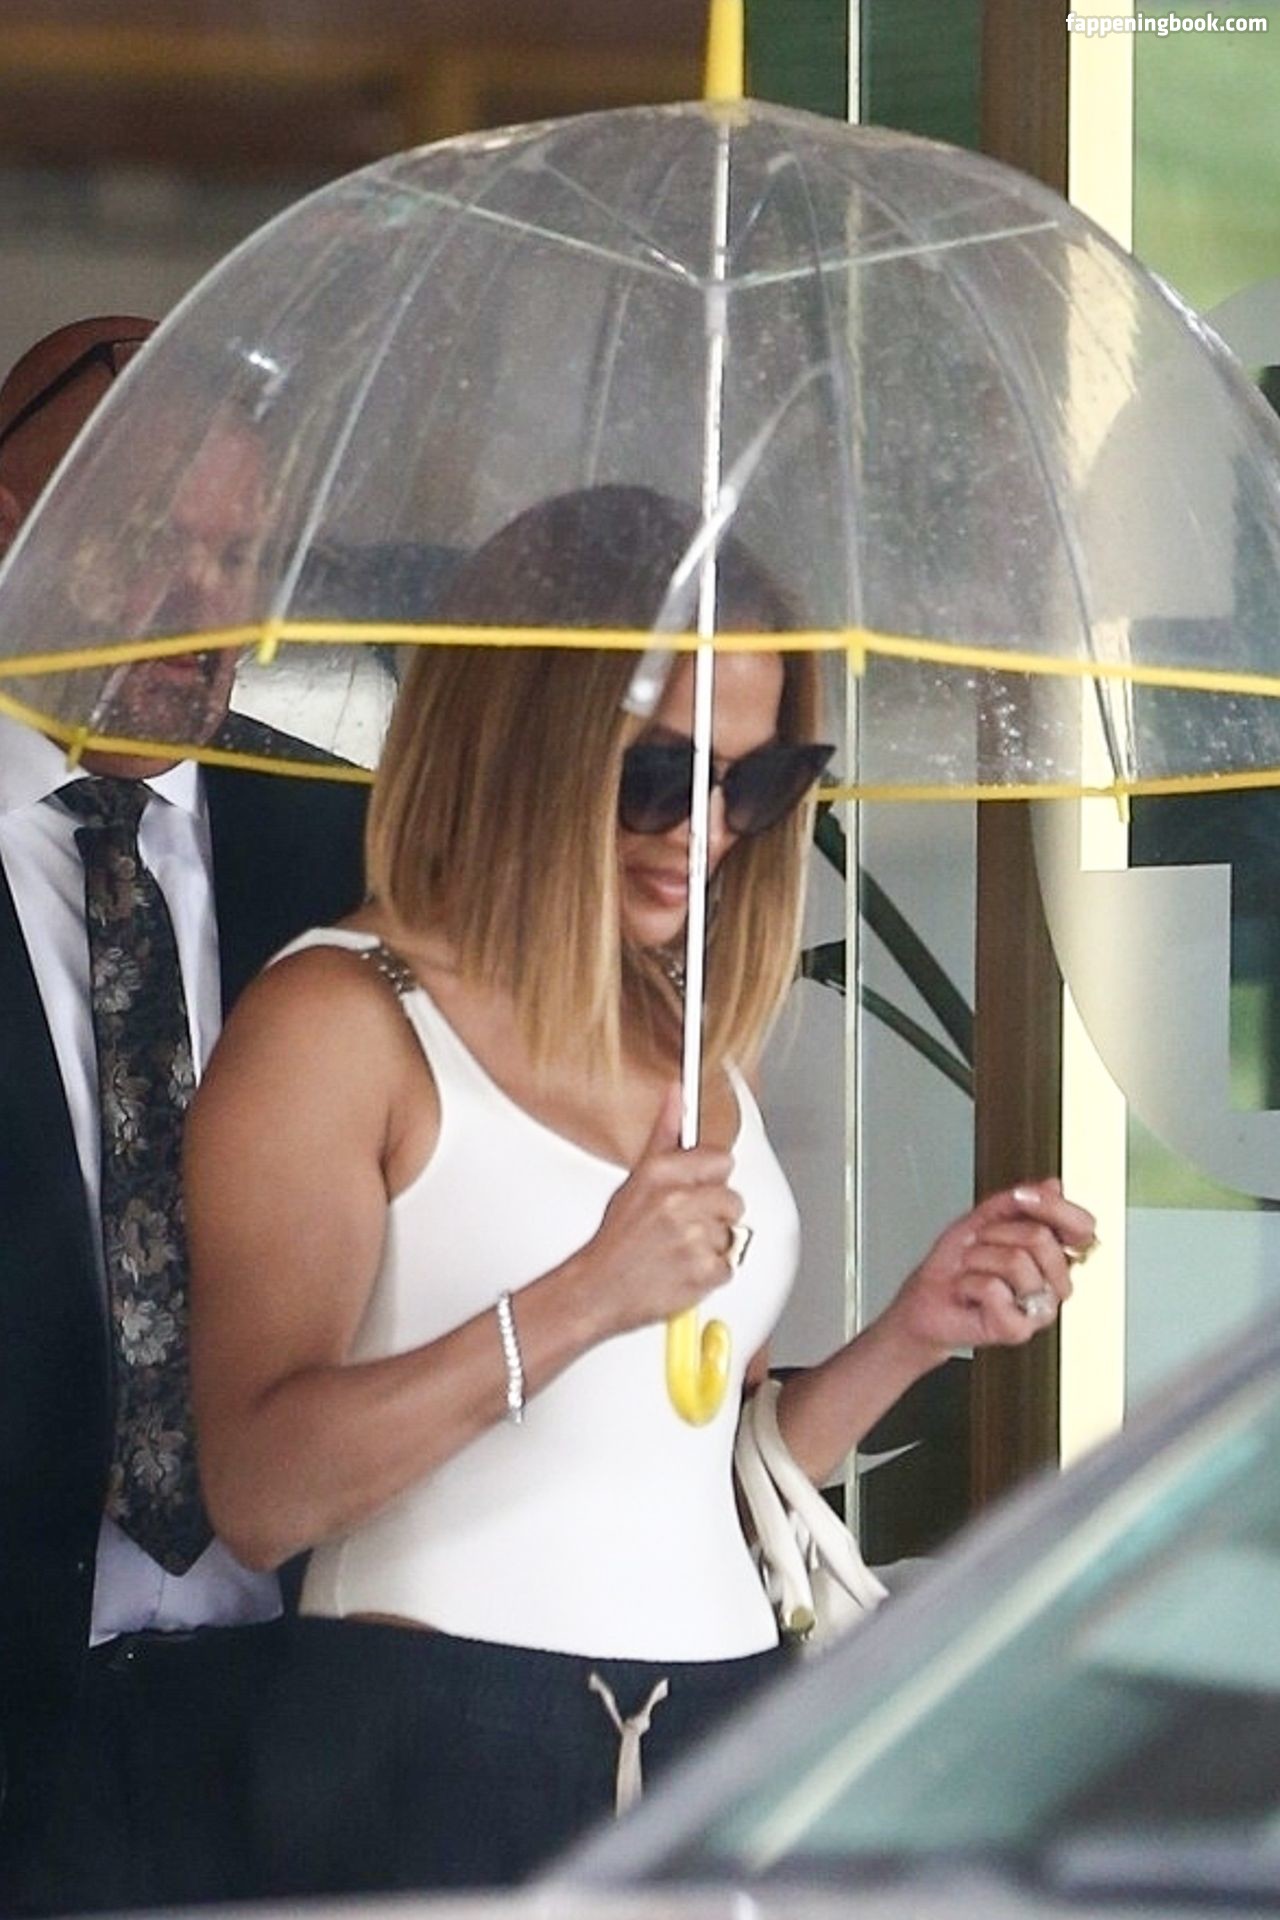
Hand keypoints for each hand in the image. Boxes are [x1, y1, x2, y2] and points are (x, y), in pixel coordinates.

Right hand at [576, 1083, 743, 1337]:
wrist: (597, 1289)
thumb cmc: (616, 1238)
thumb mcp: (636, 1178)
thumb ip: (665, 1133)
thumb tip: (677, 1093)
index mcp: (661, 1173)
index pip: (721, 1160)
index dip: (709, 1178)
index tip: (696, 1188)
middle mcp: (677, 1202)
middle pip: (733, 1199)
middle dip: (714, 1214)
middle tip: (683, 1225)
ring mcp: (692, 1238)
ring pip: (732, 1234)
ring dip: (711, 1245)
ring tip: (679, 1249)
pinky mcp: (703, 1272)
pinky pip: (728, 1265)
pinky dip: (710, 1273)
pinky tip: (683, 1268)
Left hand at [886, 1178, 1096, 1359]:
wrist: (929, 1299)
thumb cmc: (957, 1264)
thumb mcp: (985, 1218)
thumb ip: (1020, 1201)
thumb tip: (1054, 1186)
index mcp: (1055, 1255)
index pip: (1082, 1227)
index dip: (1055, 1206)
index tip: (1021, 1197)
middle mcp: (1055, 1283)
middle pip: (1042, 1238)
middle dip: (996, 1232)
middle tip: (980, 1246)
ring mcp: (1040, 1308)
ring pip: (1016, 1261)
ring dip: (977, 1258)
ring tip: (972, 1271)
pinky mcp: (1018, 1329)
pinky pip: (993, 1287)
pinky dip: (968, 1282)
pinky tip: (969, 1292)